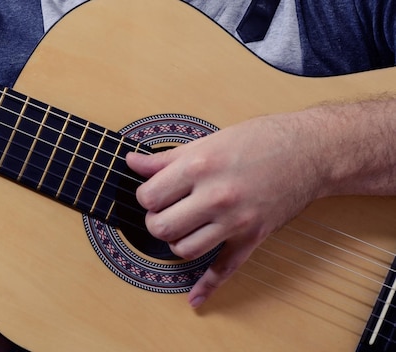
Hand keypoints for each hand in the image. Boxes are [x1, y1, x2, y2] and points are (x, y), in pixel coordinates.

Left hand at [126, 113, 323, 307]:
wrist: (309, 151)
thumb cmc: (258, 140)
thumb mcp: (207, 142)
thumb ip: (166, 158)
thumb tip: (132, 163)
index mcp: (200, 167)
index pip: (149, 196)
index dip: (146, 196)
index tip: (155, 193)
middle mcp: (216, 196)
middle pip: (161, 227)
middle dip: (155, 221)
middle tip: (165, 212)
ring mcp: (235, 221)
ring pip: (184, 250)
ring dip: (176, 242)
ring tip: (183, 228)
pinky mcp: (252, 237)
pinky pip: (225, 270)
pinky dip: (207, 288)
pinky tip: (194, 299)